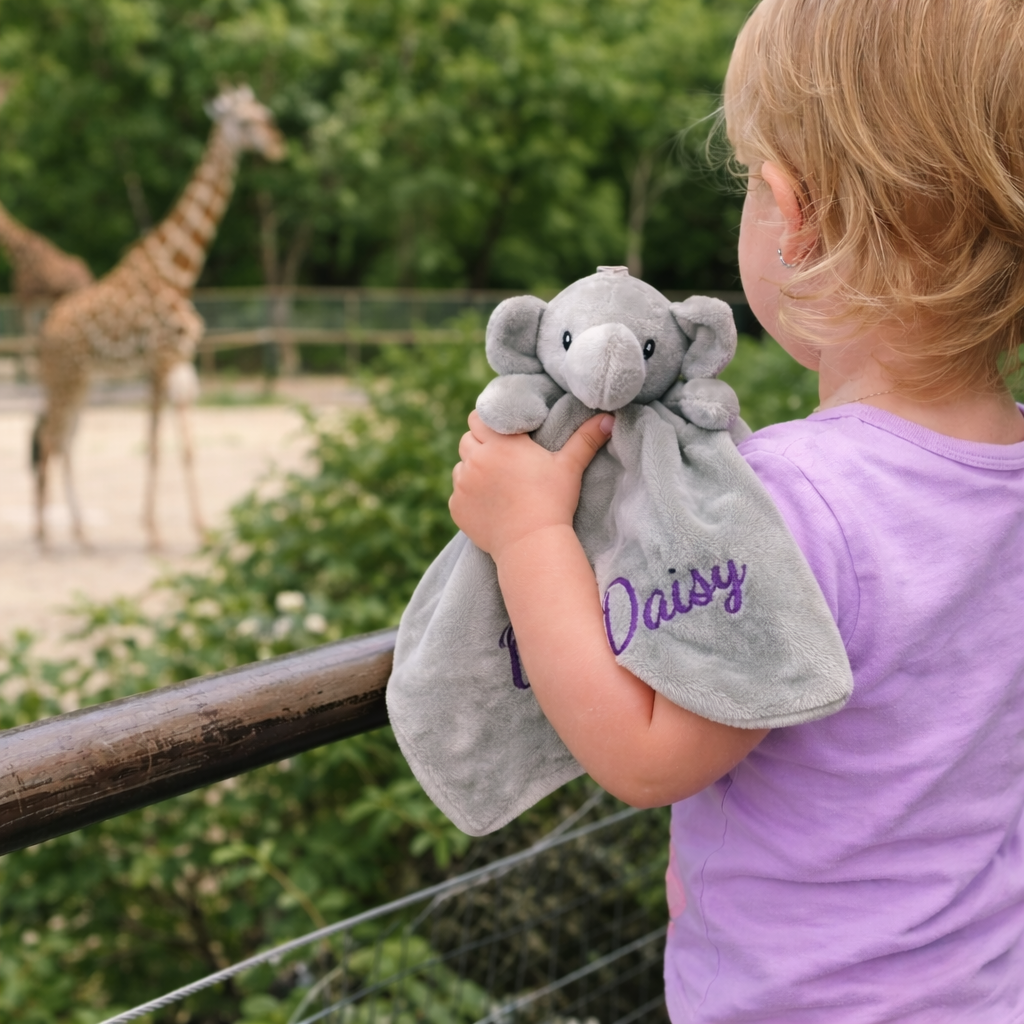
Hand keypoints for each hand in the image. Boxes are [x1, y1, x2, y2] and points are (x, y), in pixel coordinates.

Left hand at [450, 410, 613, 561]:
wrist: (532, 544)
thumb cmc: (553, 502)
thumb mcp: (569, 467)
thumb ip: (586, 439)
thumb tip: (609, 419)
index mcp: (499, 443)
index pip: (478, 418)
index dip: (489, 423)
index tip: (503, 433)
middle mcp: (475, 459)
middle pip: (467, 439)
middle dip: (481, 445)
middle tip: (501, 458)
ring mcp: (463, 484)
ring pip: (460, 466)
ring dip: (473, 469)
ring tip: (495, 482)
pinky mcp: (457, 507)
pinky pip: (458, 493)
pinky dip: (469, 495)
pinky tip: (489, 504)